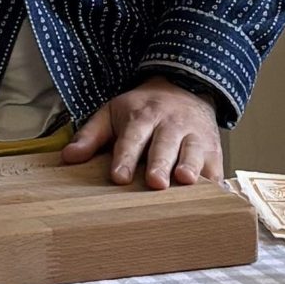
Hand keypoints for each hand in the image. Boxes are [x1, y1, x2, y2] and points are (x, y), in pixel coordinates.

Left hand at [61, 78, 223, 188]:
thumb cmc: (143, 109)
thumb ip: (91, 136)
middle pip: (165, 144)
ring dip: (190, 165)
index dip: (125, 157)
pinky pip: (215, 165)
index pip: (132, 137)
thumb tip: (69, 157)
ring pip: (194, 151)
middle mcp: (171, 125)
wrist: (185, 88)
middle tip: (155, 182)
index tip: (119, 177)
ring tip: (185, 181)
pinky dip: (213, 179)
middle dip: (160, 162)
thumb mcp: (112, 113)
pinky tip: (210, 195)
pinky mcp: (213, 149)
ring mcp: (195, 136)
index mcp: (142, 116)